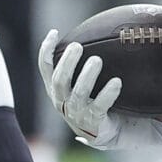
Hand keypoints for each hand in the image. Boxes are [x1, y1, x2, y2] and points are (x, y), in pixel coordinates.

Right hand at [38, 31, 121, 147]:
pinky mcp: (93, 122)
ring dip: (87, 76)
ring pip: (78, 94)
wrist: (107, 131)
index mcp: (56, 90)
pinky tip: (117, 82)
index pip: (45, 68)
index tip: (55, 32)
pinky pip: (100, 106)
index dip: (46, 50)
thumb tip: (96, 31)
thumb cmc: (93, 99)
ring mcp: (76, 114)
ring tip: (96, 60)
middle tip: (77, 46)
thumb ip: (82, 62)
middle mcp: (62, 101)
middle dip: (67, 63)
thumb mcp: (81, 82)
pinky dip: (108, 93)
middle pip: (59, 80)